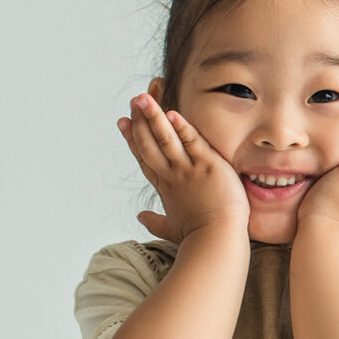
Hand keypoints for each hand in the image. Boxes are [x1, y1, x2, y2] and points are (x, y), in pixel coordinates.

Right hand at [117, 94, 249, 242]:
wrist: (215, 241)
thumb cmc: (198, 238)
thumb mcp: (172, 229)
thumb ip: (155, 222)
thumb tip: (140, 218)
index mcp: (165, 188)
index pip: (145, 158)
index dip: (132, 139)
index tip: (122, 122)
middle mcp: (172, 176)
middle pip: (149, 143)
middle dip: (139, 121)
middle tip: (132, 101)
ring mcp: (188, 170)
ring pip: (165, 138)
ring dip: (152, 116)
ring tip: (142, 97)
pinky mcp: (207, 165)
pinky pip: (191, 141)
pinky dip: (181, 127)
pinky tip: (171, 112)